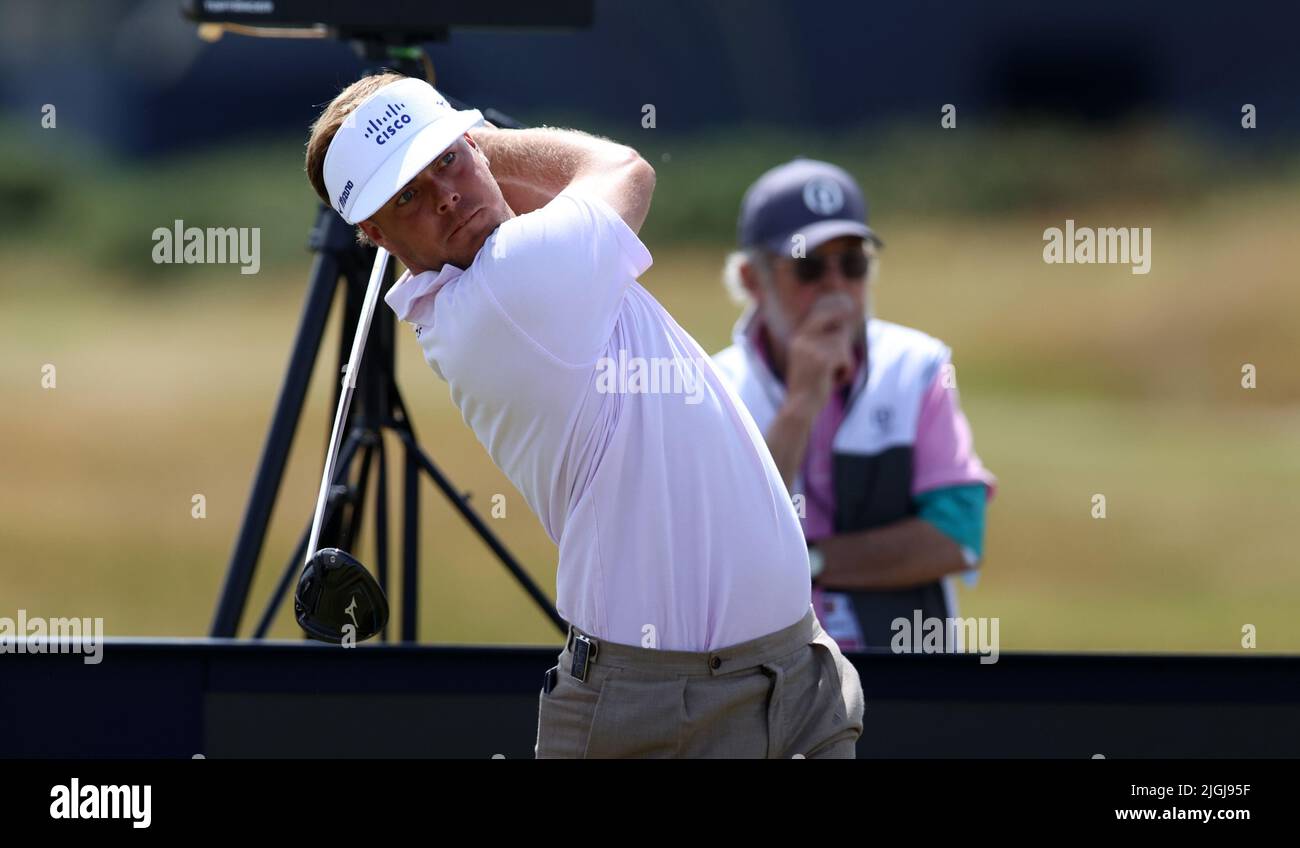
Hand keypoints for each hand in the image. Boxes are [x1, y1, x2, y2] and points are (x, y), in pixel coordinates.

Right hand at [783, 293, 856, 417]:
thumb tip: (843, 325)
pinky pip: (845, 358)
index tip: (847, 301)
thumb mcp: (811, 359)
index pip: (818, 314)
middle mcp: (803, 340)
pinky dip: (846, 372)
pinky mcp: (822, 360)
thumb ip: (822, 342)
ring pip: (842, 343)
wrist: (800, 406)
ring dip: (845, 361)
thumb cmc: (809, 385)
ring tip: (833, 374)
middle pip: (833, 322)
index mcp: (798, 338)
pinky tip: (835, 381)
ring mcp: (811, 349)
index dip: (834, 306)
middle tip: (851, 317)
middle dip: (845, 324)